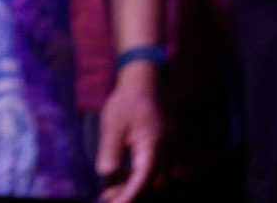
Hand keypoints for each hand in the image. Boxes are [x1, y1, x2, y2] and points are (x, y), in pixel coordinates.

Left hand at [95, 64, 163, 202]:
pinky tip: (123, 176)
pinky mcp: (169, 151)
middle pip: (150, 184)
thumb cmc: (127, 101)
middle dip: (129, 193)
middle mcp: (167, 154)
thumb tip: (105, 173)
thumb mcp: (113, 123)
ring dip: (134, 185)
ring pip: (155, 179)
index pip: (142, 181)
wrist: (145, 84)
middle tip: (105, 195)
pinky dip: (141, 176)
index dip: (128, 196)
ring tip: (110, 189)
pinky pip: (158, 171)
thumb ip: (111, 148)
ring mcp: (171, 153)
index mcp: (153, 148)